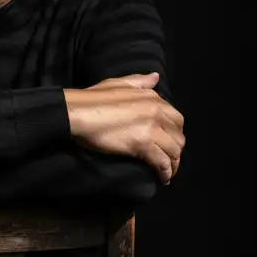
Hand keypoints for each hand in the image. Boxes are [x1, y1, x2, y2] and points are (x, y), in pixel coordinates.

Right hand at [63, 72, 185, 182]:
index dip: (174, 132)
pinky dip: (165, 172)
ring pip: (174, 150)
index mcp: (153, 98)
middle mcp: (157, 112)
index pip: (176, 118)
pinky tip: (163, 179)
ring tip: (167, 173)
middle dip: (176, 149)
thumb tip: (156, 77)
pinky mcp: (143, 145)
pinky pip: (162, 162)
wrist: (78, 112)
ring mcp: (152, 129)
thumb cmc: (93, 98)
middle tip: (168, 160)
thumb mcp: (118, 83)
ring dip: (173, 164)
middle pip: (178, 136)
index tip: (168, 142)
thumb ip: (140, 82)